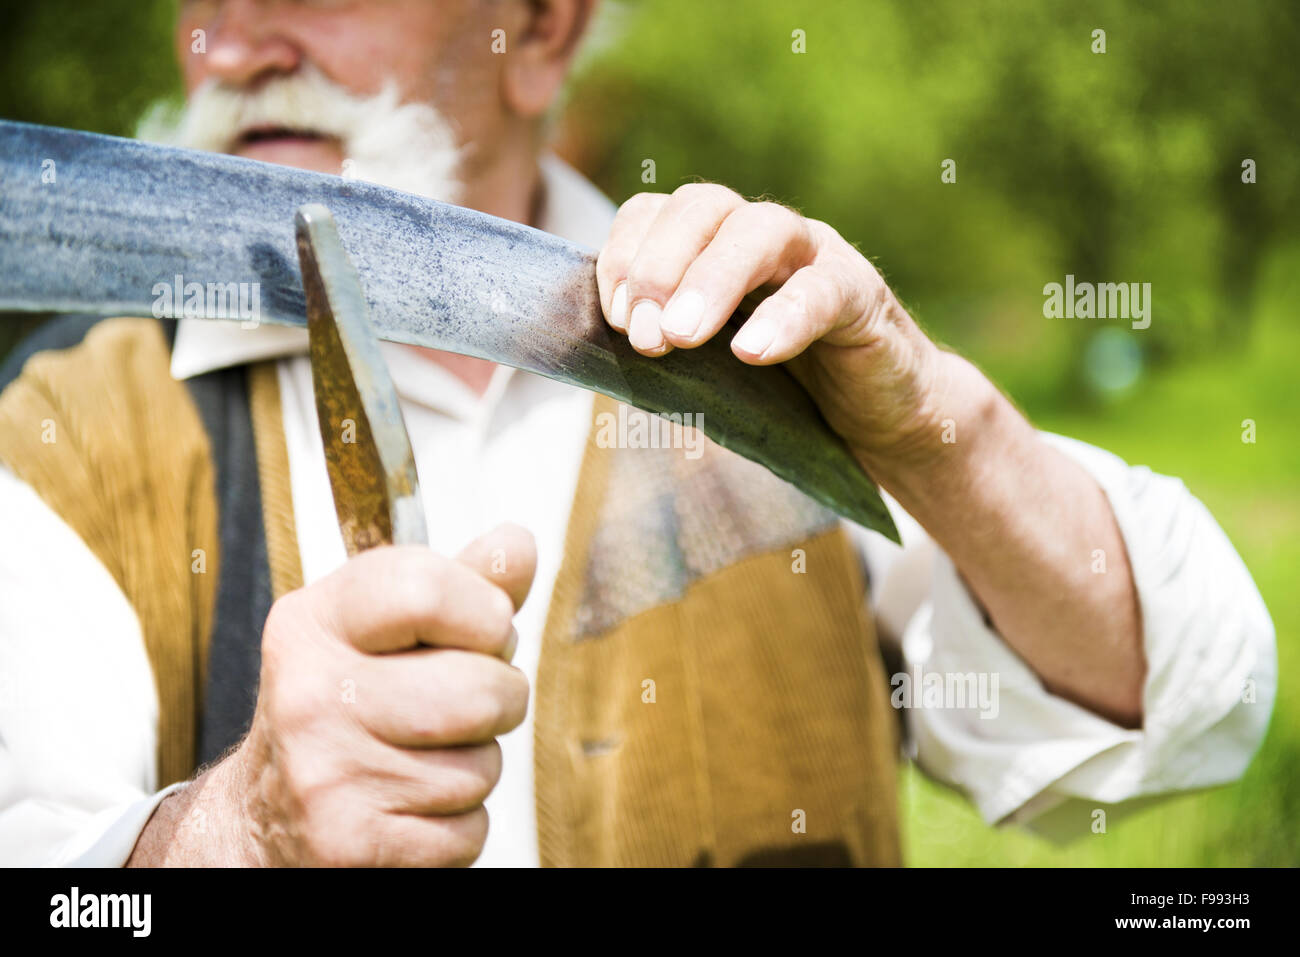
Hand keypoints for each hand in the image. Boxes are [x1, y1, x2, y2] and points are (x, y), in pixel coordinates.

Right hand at [129, 523, 536, 866]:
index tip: (482, 631)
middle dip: (500, 699)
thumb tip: (517, 544)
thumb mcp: (387, 629)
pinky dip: (459, 829)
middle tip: (465, 705)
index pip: (425, 588)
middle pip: (481, 689)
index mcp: (316, 621)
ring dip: (475, 767)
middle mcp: (309, 692)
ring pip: (482, 767)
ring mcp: (323, 774)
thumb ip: (459, 584)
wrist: (262, 818)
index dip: (485, 612)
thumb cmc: (350, 702)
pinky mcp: (346, 846)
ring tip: (425, 758)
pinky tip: (412, 809)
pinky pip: (468, 834)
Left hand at [596, 184, 953, 474]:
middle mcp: (764, 235)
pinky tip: (753, 353)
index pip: (657, 211)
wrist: (880, 416)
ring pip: (761, 231)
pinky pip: (823, 290)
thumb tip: (594, 352)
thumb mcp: (710, 364)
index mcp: (715, 244)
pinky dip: (784, 318)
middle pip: (704, 206)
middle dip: (659, 265)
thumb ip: (663, 344)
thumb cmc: (785, 388)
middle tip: (639, 334)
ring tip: (680, 335)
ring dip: (711, 279)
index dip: (624, 254)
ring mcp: (817, 257)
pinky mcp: (864, 296)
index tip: (610, 317)